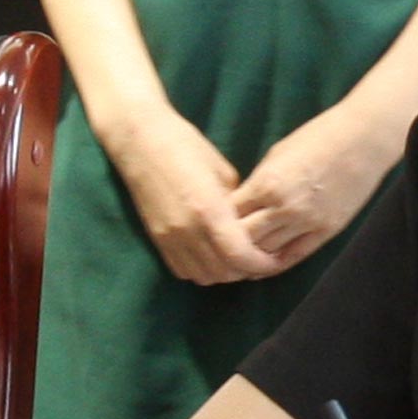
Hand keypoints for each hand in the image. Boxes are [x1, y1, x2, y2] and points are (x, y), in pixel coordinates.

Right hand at [101, 107, 278, 286]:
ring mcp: (169, 238)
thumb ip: (238, 205)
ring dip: (224, 273)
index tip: (276, 260)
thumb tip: (250, 227)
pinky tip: (212, 256)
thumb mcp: (223, 172)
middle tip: (261, 259)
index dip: (263, 264)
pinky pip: (183, 270)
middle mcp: (188, 231)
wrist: (141, 142)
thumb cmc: (187, 147)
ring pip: (204, 276)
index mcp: (210, 211)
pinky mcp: (157, 240)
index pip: (241, 256)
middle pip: (224, 272)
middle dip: (247, 270)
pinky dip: (202, 270)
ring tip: (237, 259)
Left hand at [232, 105, 397, 273]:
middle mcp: (283, 207)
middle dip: (227, 245)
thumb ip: (258, 182)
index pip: (228, 214)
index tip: (209, 226)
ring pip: (265, 253)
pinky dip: (274, 264)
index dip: (216, 222)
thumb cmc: (318, 137)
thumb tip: (240, 203)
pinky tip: (262, 267)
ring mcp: (306, 222)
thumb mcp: (277, 154)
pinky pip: (293, 255)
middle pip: (242, 239)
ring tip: (235, 262)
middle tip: (216, 251)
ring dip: (248, 258)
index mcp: (267, 183)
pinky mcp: (325, 231)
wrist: (363, 139)